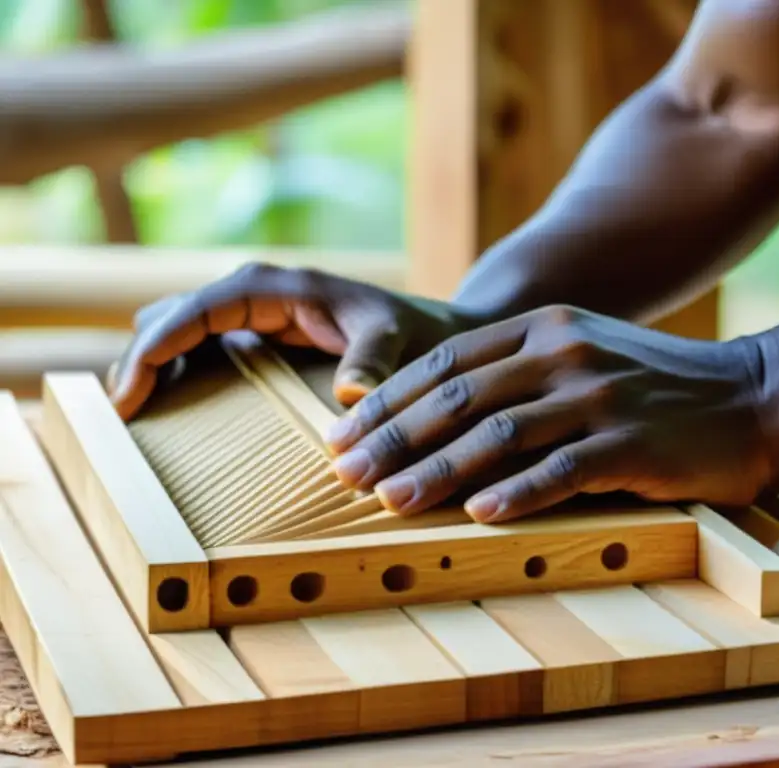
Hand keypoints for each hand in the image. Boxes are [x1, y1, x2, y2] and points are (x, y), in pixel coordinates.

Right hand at [108, 262, 482, 419]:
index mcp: (273, 287)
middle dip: (137, 358)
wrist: (431, 333)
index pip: (193, 311)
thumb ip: (373, 360)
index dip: (151, 350)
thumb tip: (347, 395)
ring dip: (148, 364)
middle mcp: (252, 293)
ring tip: (131, 416)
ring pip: (174, 329)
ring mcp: (249, 313)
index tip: (126, 396)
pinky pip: (195, 346)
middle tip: (121, 417)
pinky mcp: (254, 335)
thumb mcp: (396, 340)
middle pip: (169, 317)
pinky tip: (163, 409)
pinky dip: (170, 371)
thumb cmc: (414, 333)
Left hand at [324, 305, 772, 522]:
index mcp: (543, 326)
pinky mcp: (632, 443)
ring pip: (498, 433)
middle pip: (459, 396)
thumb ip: (517, 370)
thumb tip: (436, 417)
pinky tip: (477, 515)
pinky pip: (560, 470)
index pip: (445, 362)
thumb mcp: (583, 354)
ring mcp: (599, 395)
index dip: (387, 399)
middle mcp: (564, 351)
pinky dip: (515, 493)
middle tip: (346, 474)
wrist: (752, 398)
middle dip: (394, 437)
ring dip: (438, 470)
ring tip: (391, 502)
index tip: (341, 434)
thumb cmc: (655, 386)